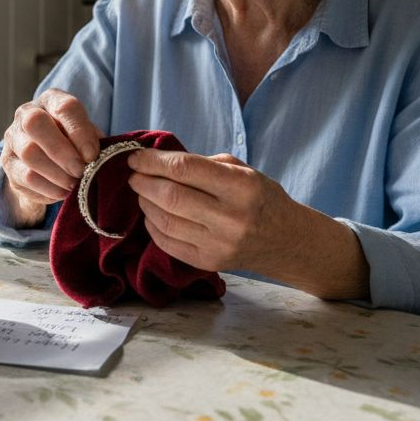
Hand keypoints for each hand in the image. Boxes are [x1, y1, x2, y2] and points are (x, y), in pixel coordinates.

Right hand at [0, 89, 101, 226]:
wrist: (47, 160)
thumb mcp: (86, 135)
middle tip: (80, 171)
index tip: (92, 155)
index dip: (80, 132)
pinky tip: (62, 192)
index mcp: (51, 100)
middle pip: (35, 124)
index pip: (64, 108)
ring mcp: (13, 138)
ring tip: (74, 185)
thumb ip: (92, 141)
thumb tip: (98, 158)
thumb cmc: (73, 143)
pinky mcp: (8, 163)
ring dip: (56, 174)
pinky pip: (25, 178)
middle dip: (62, 151)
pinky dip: (48, 188)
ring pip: (29, 154)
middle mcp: (26, 113)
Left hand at [126, 149, 368, 298]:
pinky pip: (167, 242)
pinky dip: (153, 225)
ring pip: (165, 221)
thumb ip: (204, 164)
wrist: (285, 240)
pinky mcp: (208, 263)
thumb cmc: (261, 198)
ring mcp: (219, 244)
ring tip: (142, 192)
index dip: (154, 162)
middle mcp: (231, 218)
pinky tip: (152, 213)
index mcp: (242, 187)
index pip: (186, 170)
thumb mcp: (243, 170)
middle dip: (143, 182)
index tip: (135, 157)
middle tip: (133, 175)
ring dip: (145, 203)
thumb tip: (159, 160)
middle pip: (171, 197)